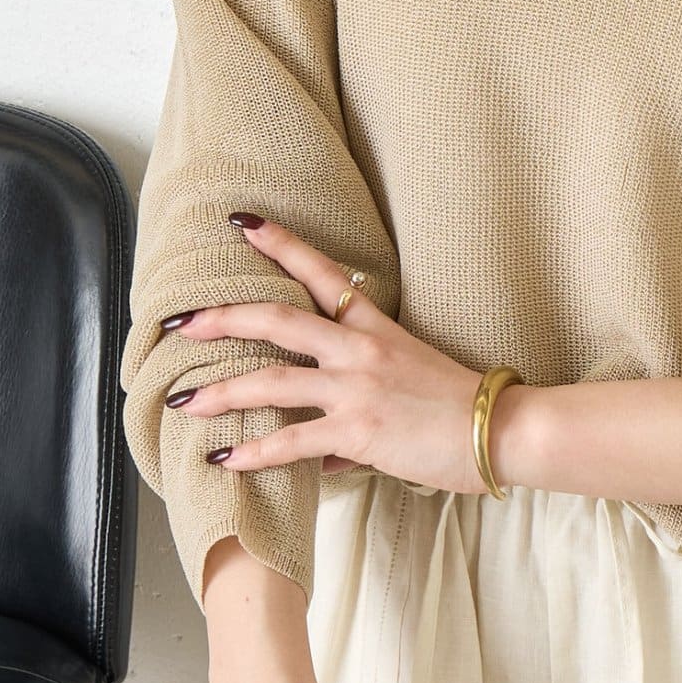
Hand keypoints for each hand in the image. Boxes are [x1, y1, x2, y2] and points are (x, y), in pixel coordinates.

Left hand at [160, 213, 488, 489]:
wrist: (503, 430)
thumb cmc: (465, 408)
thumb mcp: (412, 381)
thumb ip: (361, 400)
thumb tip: (325, 447)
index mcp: (376, 327)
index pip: (322, 273)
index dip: (281, 244)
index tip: (244, 222)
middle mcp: (360, 350)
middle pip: (276, 320)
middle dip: (221, 319)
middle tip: (178, 322)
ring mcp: (357, 390)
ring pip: (270, 382)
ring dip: (220, 391)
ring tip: (183, 400)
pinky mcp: (358, 432)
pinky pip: (292, 441)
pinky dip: (253, 453)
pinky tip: (224, 459)